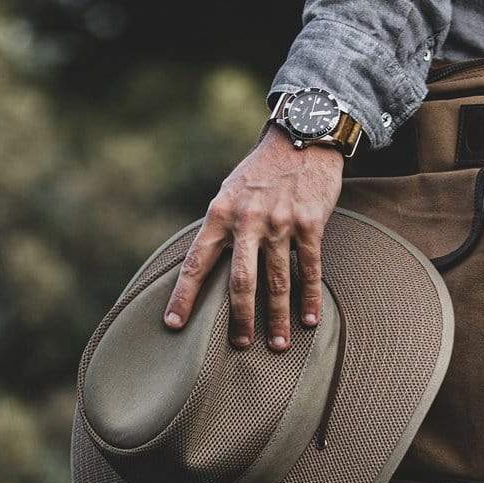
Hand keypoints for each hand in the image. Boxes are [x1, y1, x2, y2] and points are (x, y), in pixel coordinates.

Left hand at [163, 123, 344, 350]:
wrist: (302, 137)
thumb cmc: (261, 172)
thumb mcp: (230, 192)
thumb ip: (220, 227)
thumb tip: (207, 266)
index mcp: (220, 214)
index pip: (197, 262)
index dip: (184, 295)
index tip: (173, 324)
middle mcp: (247, 220)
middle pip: (240, 281)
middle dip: (239, 318)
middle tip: (240, 345)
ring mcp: (280, 222)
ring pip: (277, 281)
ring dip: (277, 318)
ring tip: (277, 345)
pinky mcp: (310, 223)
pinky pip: (309, 269)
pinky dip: (310, 299)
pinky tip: (309, 321)